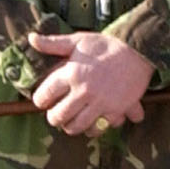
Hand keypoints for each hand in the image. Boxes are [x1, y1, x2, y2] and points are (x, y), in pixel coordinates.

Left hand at [27, 30, 154, 137]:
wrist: (138, 51)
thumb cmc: (106, 45)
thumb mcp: (78, 40)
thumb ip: (53, 43)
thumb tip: (31, 38)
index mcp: (71, 73)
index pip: (45, 94)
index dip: (40, 100)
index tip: (41, 101)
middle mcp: (83, 90)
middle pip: (58, 116)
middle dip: (54, 118)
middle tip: (55, 116)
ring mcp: (100, 102)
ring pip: (77, 126)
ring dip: (71, 127)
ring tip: (71, 123)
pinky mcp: (115, 110)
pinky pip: (100, 128)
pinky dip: (95, 130)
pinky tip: (92, 124)